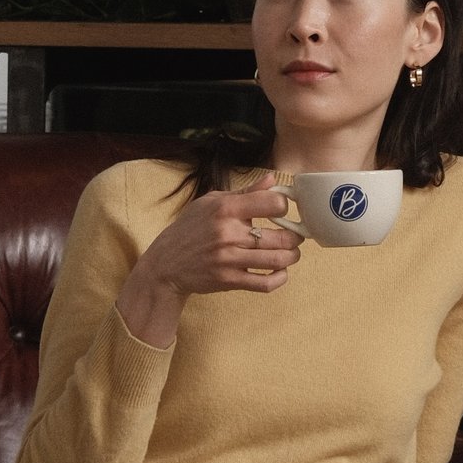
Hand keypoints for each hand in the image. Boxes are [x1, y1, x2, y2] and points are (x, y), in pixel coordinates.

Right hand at [115, 183, 299, 346]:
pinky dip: (280, 278)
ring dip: (292, 257)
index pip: (273, 203)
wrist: (166, 264)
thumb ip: (245, 192)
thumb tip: (273, 179)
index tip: (282, 210)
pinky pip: (265, 283)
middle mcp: (229, 233)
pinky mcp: (229, 280)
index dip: (284, 206)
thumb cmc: (190, 229)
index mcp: (226, 209)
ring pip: (277, 260)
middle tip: (295, 236)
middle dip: (296, 236)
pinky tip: (280, 272)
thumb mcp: (211, 202)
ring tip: (291, 253)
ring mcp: (229, 259)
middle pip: (282, 236)